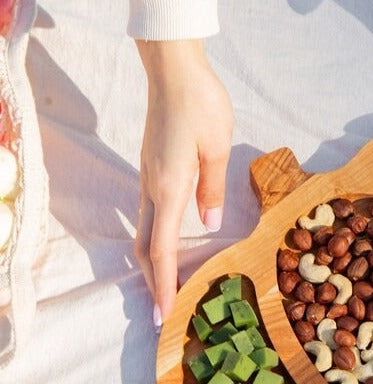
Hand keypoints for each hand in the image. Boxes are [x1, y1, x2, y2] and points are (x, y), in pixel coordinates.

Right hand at [134, 39, 232, 329]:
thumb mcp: (217, 148)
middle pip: (146, 245)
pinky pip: (150, 212)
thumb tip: (206, 225)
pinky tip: (171, 243)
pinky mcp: (151, 166)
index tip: (166, 314)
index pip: (164, 248)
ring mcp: (147, 176)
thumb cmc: (200, 105)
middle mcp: (151, 186)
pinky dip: (157, 237)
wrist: (173, 69)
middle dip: (154, 280)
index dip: (165, 283)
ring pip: (145, 229)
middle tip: (164, 312)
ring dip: (154, 261)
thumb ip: (212, 189)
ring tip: (168, 285)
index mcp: (168, 188)